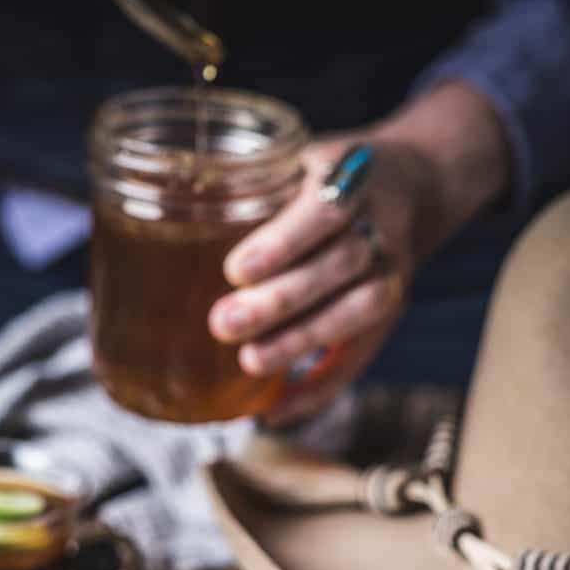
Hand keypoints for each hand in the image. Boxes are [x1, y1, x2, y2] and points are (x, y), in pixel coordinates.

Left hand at [208, 84, 510, 425]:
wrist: (407, 187)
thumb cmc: (323, 178)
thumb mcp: (294, 160)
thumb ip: (248, 185)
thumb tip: (162, 213)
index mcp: (351, 179)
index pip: (323, 210)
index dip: (282, 243)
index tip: (236, 270)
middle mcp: (380, 227)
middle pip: (339, 265)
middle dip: (281, 300)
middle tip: (223, 323)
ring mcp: (390, 272)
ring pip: (356, 310)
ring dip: (300, 341)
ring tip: (250, 362)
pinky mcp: (389, 314)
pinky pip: (359, 358)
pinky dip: (317, 389)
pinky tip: (275, 409)